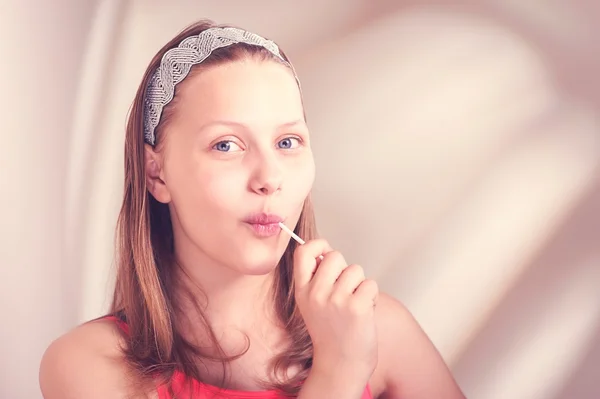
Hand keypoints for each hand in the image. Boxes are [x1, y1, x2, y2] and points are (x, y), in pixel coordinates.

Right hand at [293, 239, 378, 383]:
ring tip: (354, 304)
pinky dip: (373, 297)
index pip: (303, 252)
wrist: (341, 364)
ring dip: (360, 285)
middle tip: (345, 291)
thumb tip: (327, 252)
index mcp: (302, 291)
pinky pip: (371, 284)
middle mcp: (315, 294)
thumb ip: (317, 279)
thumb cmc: (331, 332)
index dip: (318, 245)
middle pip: (335, 256)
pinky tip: (365, 312)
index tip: (326, 252)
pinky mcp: (356, 307)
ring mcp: (335, 300)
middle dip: (345, 269)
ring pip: (356, 270)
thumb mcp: (312, 304)